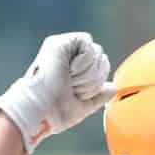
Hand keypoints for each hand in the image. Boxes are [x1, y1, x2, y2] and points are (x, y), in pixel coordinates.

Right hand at [0, 32, 112, 154]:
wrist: (42, 110)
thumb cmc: (57, 112)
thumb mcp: (83, 106)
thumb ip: (98, 96)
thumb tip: (112, 87)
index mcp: (72, 70)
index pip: (100, 65)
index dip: (97, 81)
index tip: (79, 93)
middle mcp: (67, 57)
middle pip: (100, 57)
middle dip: (93, 78)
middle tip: (74, 86)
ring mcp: (62, 49)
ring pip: (96, 51)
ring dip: (87, 73)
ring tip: (70, 79)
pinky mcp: (58, 43)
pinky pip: (87, 43)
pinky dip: (85, 60)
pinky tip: (71, 69)